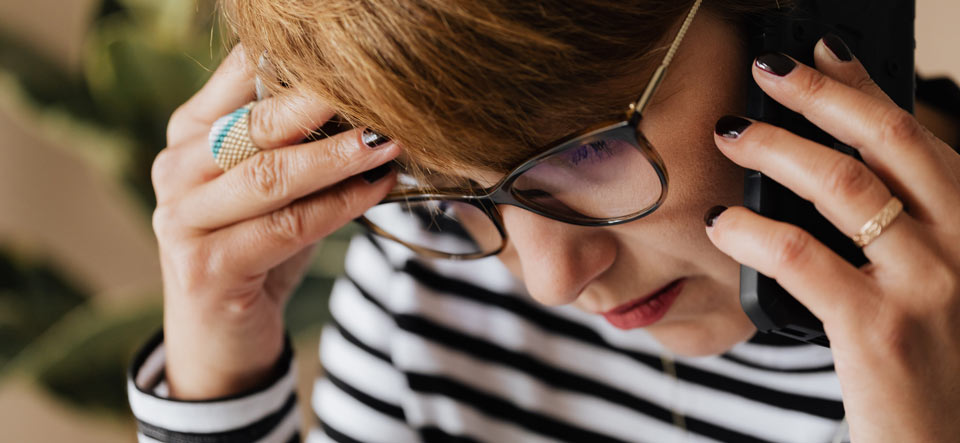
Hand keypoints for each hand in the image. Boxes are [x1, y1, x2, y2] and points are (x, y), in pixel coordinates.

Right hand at [151, 45, 398, 398]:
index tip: (349, 53)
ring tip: (385, 142)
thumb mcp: (273, 187)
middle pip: (255, 125)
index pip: (238, 77)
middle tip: (377, 90)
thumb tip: (367, 102)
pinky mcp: (205, 267)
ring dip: (336, 157)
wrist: (220, 335)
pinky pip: (285, 227)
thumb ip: (298, 144)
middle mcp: (176, 169)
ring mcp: (183, 220)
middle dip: (320, 103)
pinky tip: (375, 190)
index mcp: (189, 134)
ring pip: (270, 176)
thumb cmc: (256, 248)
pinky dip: (337, 206)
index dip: (292, 61)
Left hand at [706, 36, 959, 441]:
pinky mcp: (879, 328)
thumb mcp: (929, 278)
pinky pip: (803, 256)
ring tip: (731, 135)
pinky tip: (723, 222)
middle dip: (820, 95)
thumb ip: (897, 220)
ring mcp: (927, 284)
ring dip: (778, 149)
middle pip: (887, 139)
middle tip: (766, 72)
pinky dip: (754, 230)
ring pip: (844, 186)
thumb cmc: (932, 362)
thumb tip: (830, 161)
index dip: (863, 86)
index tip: (819, 53)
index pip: (915, 134)